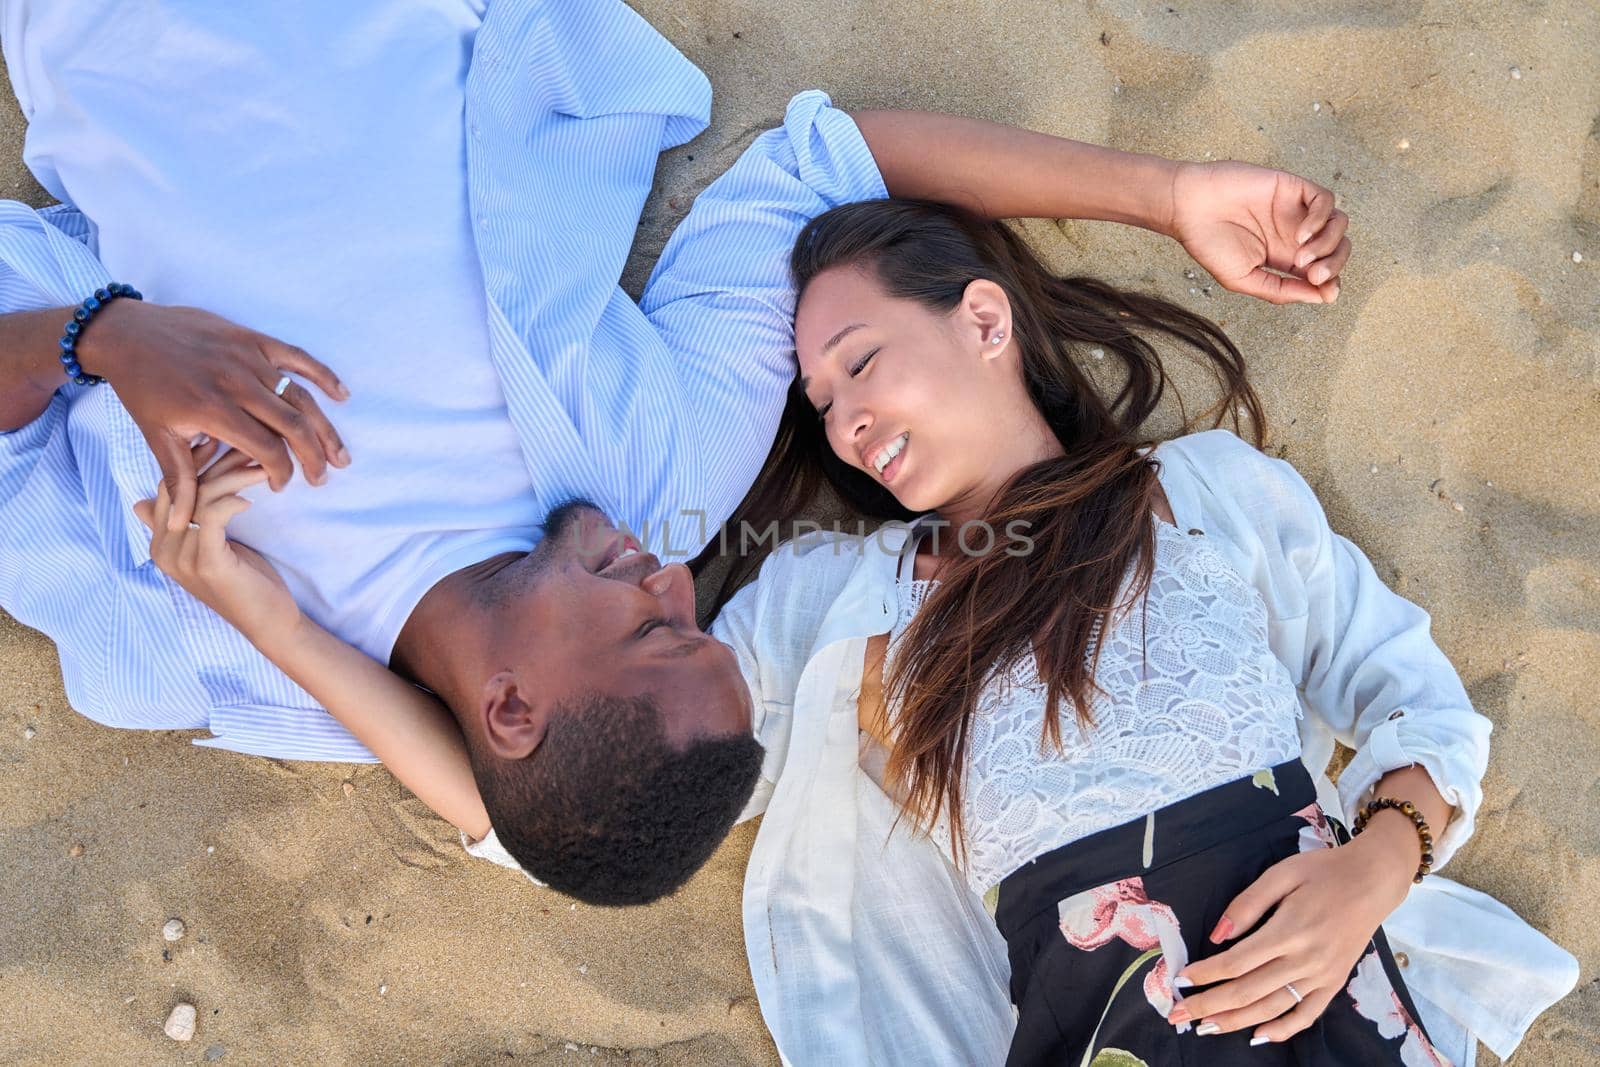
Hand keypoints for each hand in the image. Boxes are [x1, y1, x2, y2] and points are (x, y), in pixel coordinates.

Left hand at [78, 299, 351, 529]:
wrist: (128, 334)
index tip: (279, 486)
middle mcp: (237, 383)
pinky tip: (342, 396)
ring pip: (300, 397)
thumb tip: (182, 524)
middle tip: (322, 477)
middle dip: (313, 456)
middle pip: (292, 425)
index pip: (265, 447)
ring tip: (340, 454)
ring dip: (325, 428)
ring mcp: (249, 358)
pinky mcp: (254, 340)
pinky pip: (298, 357)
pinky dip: (323, 376)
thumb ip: (179, 478)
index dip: (280, 471)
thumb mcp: (156, 435)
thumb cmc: (142, 387)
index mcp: (213, 408)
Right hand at [132, 441, 303, 648]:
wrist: (268, 621)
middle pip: (182, 488)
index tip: (218, 440)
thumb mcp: (210, 546)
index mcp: (160, 542)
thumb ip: (186, 522)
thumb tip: (144, 499)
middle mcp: (163, 549)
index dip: (191, 461)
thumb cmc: (245, 579)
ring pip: (200, 498)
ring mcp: (182, 558)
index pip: (167, 488)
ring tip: (260, 465)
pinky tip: (249, 499)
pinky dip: (231, 501)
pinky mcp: (207, 563)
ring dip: (232, 476)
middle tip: (242, 442)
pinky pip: (213, 517)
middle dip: (212, 462)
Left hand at [1166, 824, 1414, 1043]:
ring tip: (1206, 1028)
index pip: (1237, 962)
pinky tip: (1258, 1036)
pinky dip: (1283, 1030)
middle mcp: (1306, 959)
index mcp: (1289, 930)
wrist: (1373, 880)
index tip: (1180, 980)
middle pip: (1249, 991)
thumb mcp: (1281, 873)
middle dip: (1210, 1005)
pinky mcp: (1335, 983)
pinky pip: (1307, 1015)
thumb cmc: (1323, 871)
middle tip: (1178, 1014)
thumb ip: (1247, 904)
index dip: (1206, 974)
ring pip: (1273, 1008)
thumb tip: (1217, 934)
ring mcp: (1323, 975)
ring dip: (1236, 1021)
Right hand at [1167, 161, 1349, 304]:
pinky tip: (1299, 234)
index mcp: (1285, 257)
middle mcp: (1295, 233)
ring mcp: (1296, 210)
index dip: (1332, 282)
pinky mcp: (1293, 188)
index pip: (1324, 270)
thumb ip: (1280, 290)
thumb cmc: (1209, 243)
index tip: (1325, 292)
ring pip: (1339, 224)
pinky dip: (1320, 220)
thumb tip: (1321, 297)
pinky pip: (1325, 200)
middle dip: (1334, 265)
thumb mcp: (1243, 279)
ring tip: (1302, 256)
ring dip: (1329, 245)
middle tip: (1314, 275)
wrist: (1188, 208)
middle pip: (1337, 249)